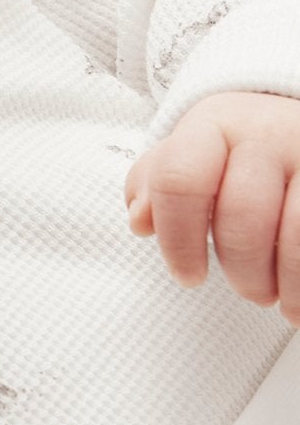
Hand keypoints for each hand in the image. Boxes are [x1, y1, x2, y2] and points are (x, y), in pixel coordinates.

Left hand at [124, 92, 299, 324]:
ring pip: (294, 232)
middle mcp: (266, 132)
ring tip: (281, 299)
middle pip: (242, 216)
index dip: (178, 241)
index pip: (179, 181)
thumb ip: (156, 185)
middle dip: (243, 271)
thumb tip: (140, 220)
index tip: (189, 277)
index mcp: (214, 125)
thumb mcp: (193, 154)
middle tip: (251, 292)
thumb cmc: (240, 154)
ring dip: (286, 281)